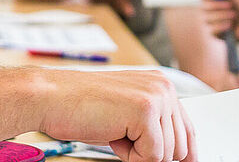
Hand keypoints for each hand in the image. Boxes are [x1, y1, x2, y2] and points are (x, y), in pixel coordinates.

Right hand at [38, 69, 196, 161]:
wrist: (51, 98)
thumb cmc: (80, 107)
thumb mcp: (126, 113)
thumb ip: (154, 125)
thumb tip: (176, 153)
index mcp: (160, 85)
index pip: (187, 129)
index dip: (185, 153)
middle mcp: (163, 87)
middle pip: (180, 146)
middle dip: (150, 152)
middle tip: (122, 138)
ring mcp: (156, 97)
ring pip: (167, 154)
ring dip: (138, 154)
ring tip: (115, 132)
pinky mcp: (145, 111)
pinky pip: (152, 156)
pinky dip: (130, 156)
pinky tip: (112, 135)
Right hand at [201, 0, 238, 47]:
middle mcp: (217, 10)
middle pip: (203, 7)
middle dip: (218, 6)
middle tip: (231, 6)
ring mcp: (217, 22)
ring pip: (206, 19)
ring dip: (221, 16)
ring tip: (235, 17)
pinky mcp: (219, 34)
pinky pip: (211, 30)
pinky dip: (221, 27)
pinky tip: (231, 26)